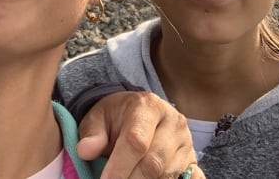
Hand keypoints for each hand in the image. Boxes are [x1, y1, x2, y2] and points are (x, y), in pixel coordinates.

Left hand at [76, 91, 203, 178]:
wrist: (138, 111)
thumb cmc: (116, 116)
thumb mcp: (99, 116)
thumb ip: (92, 132)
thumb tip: (85, 150)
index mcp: (148, 106)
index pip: (136, 140)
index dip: (119, 166)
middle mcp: (173, 122)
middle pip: (154, 162)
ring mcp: (186, 143)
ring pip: (168, 174)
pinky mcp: (193, 161)